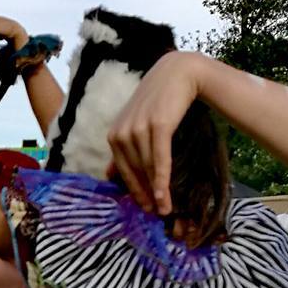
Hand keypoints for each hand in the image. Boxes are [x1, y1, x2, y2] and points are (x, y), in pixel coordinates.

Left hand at [107, 51, 202, 216]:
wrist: (177, 73)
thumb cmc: (157, 101)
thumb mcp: (134, 123)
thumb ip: (123, 148)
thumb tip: (109, 175)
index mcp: (113, 135)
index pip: (122, 170)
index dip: (133, 191)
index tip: (143, 208)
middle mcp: (122, 133)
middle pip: (134, 172)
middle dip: (144, 195)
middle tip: (155, 214)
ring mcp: (138, 128)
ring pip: (147, 168)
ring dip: (156, 192)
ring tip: (165, 209)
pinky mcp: (157, 125)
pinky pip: (159, 159)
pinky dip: (162, 179)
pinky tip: (164, 195)